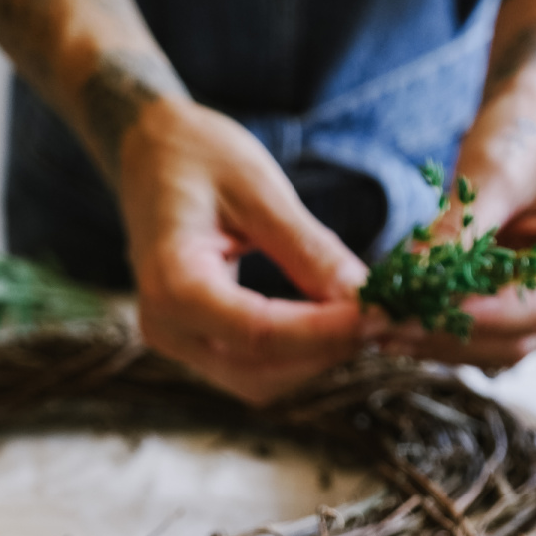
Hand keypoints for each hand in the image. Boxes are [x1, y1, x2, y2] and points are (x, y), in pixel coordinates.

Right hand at [119, 98, 377, 404]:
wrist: (148, 153)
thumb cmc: (195, 154)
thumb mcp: (256, 186)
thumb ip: (307, 246)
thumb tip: (362, 296)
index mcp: (169, 283)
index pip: (258, 332)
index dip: (325, 332)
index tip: (380, 314)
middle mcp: (166, 328)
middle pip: (260, 371)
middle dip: (326, 352)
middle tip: (387, 320)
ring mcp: (178, 343)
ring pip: (260, 382)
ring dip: (318, 360)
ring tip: (369, 322)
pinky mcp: (197, 344)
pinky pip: (254, 369)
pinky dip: (301, 355)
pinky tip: (337, 326)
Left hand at [382, 69, 535, 370]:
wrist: (530, 119)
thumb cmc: (527, 133)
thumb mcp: (497, 170)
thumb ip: (460, 226)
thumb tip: (414, 275)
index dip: (482, 317)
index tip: (429, 314)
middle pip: (510, 341)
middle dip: (447, 337)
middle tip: (387, 328)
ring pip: (485, 348)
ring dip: (433, 343)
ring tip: (378, 330)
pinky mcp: (505, 307)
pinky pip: (470, 332)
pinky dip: (432, 330)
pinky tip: (391, 322)